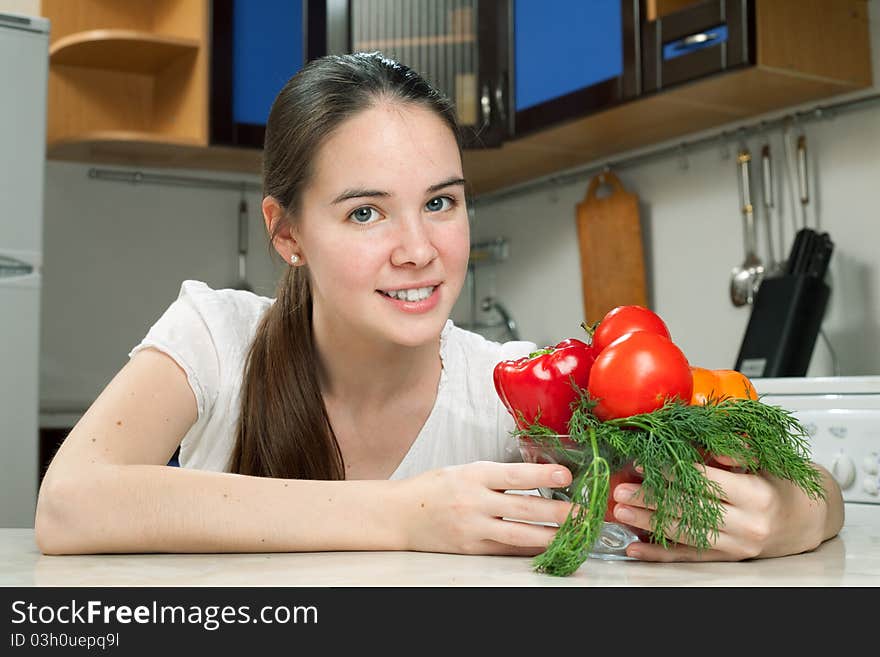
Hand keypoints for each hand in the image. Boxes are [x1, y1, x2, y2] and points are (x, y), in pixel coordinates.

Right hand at [397, 461, 573, 555]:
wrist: (401, 514)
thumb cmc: (435, 488)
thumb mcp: (465, 470)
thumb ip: (497, 476)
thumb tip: (538, 478)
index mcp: (474, 475)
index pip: (514, 475)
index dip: (543, 474)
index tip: (567, 474)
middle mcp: (474, 501)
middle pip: (524, 508)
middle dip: (559, 511)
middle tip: (585, 512)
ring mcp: (473, 527)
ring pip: (519, 534)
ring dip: (551, 535)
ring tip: (575, 533)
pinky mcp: (472, 548)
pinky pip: (507, 550)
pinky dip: (530, 549)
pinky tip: (549, 547)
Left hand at [609, 456, 842, 561]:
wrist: (807, 519)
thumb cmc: (780, 482)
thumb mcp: (765, 460)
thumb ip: (737, 450)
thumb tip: (710, 445)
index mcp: (756, 494)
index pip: (705, 481)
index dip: (671, 471)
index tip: (642, 462)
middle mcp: (748, 524)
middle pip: (690, 509)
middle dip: (651, 499)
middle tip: (620, 490)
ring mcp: (737, 545)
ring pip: (685, 534)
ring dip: (649, 523)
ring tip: (620, 512)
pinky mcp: (728, 558)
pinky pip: (689, 557)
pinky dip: (660, 553)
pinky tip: (637, 548)